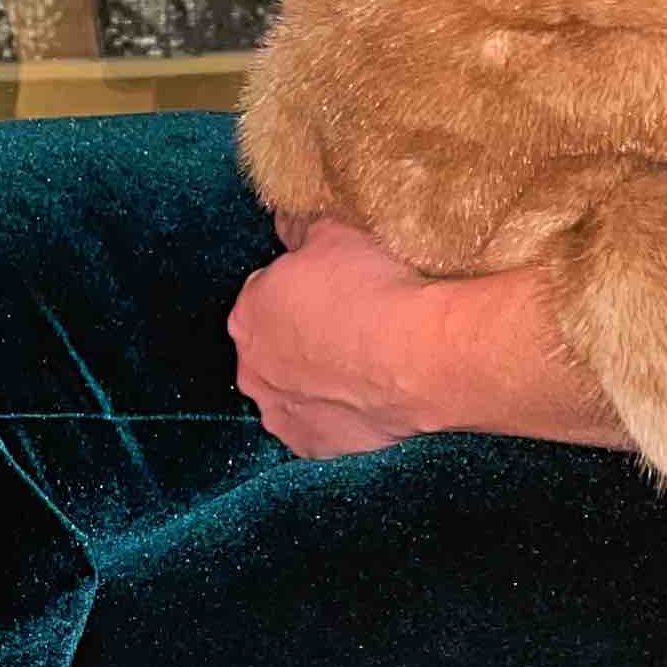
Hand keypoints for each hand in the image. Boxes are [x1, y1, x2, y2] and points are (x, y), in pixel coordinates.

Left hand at [229, 219, 631, 459]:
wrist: (418, 355)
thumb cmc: (376, 289)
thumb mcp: (334, 233)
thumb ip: (299, 227)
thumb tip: (285, 221)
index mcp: (248, 311)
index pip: (266, 294)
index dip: (302, 290)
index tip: (334, 290)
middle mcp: (252, 366)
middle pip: (273, 345)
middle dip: (301, 337)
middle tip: (350, 327)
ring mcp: (280, 412)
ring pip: (292, 390)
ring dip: (315, 379)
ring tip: (363, 364)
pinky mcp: (312, 446)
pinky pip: (317, 426)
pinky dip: (335, 414)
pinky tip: (365, 397)